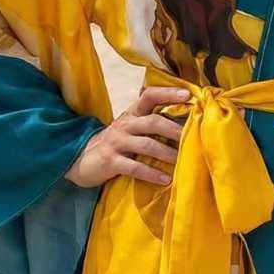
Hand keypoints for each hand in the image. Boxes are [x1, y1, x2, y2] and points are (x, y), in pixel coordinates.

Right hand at [65, 85, 190, 188]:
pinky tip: (165, 179)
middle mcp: (125, 124)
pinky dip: (152, 174)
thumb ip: (150, 123)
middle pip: (152, 121)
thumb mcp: (130, 128)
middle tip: (192, 136)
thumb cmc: (115, 144)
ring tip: (182, 161)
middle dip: (174, 129)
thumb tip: (185, 122)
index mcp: (132, 114)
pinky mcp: (111, 161)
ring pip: (146, 145)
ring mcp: (117, 143)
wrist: (81, 159)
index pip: (149, 96)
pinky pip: (135, 167)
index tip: (188, 94)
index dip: (168, 93)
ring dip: (167, 153)